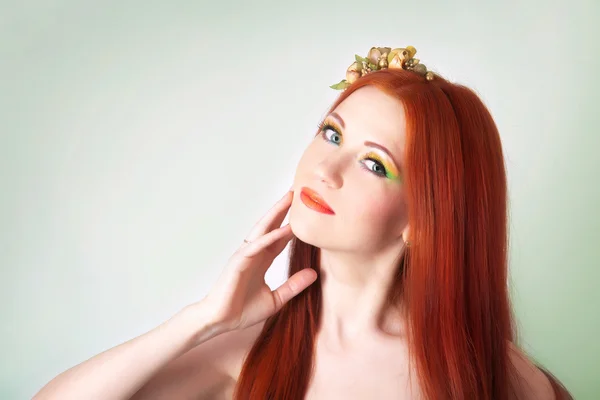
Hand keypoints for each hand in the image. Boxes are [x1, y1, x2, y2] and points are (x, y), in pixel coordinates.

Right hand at [200, 190, 317, 332]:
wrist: (219, 321)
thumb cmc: (242, 311)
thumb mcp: (276, 299)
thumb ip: (294, 286)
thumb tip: (314, 273)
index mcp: (262, 260)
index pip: (280, 238)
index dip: (293, 225)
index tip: (307, 213)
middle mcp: (254, 253)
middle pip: (272, 226)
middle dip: (284, 209)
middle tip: (298, 192)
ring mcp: (245, 255)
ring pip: (263, 229)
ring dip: (277, 213)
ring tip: (290, 198)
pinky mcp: (238, 262)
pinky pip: (257, 246)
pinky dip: (270, 236)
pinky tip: (284, 229)